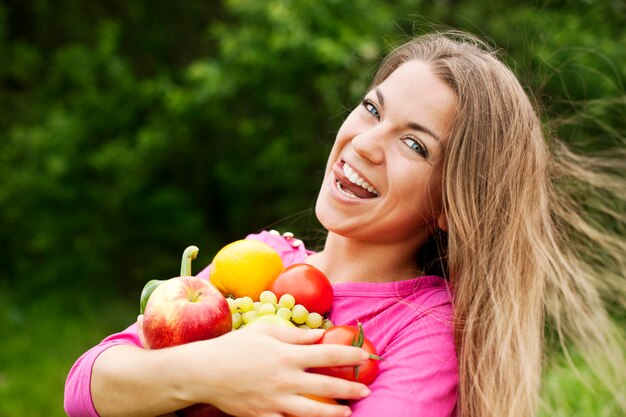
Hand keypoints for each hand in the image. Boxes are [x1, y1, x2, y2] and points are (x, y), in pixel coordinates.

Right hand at [171, 324, 370, 416]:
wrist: (205, 372)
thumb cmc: (234, 346)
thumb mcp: (264, 331)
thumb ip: (294, 334)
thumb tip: (320, 333)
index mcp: (287, 355)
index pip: (328, 354)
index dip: (350, 356)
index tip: (366, 357)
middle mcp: (286, 379)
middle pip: (327, 386)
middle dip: (350, 388)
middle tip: (366, 389)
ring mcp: (276, 401)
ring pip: (314, 412)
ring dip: (335, 412)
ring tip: (349, 412)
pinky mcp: (265, 416)